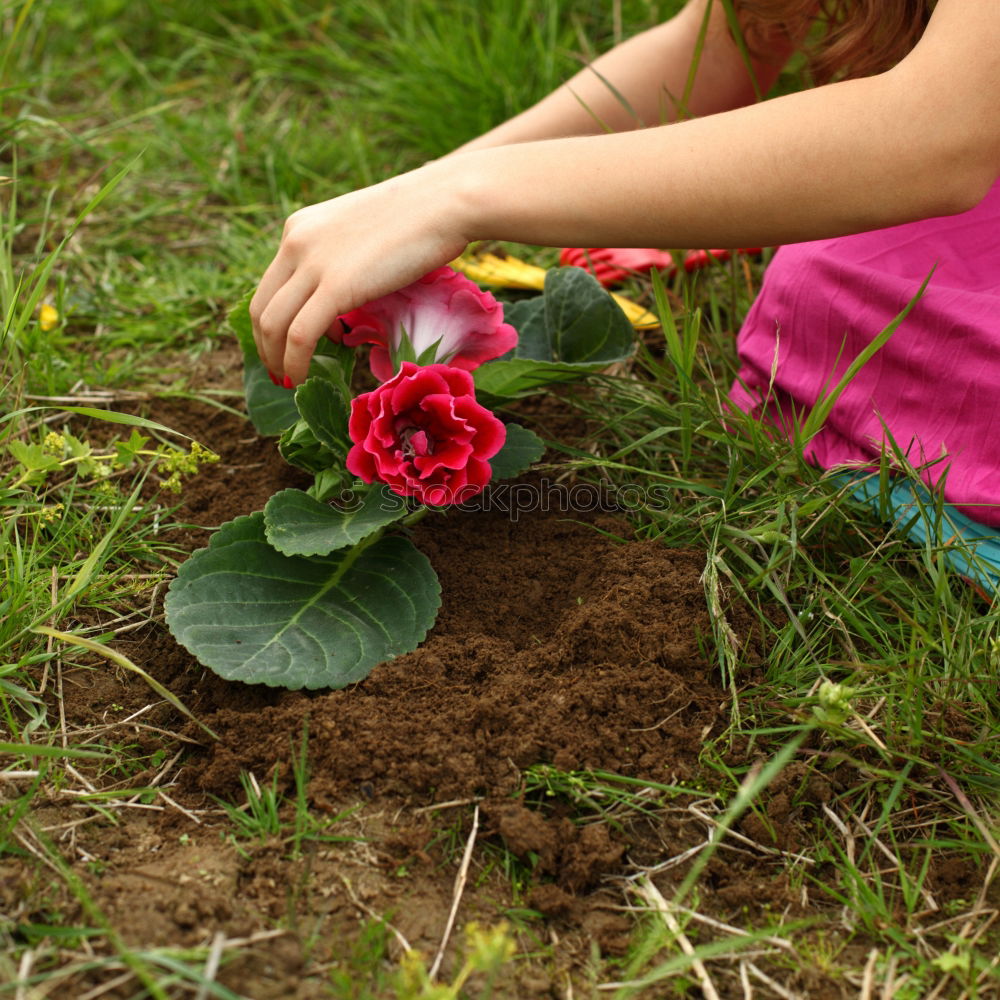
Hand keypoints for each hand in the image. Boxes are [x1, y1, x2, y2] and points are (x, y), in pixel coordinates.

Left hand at [250, 162, 469, 385]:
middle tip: (279, 373)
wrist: (445, 203)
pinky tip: (301, 379)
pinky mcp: (335, 286)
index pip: (271, 285)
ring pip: (273, 325)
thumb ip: (345, 265)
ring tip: (289, 382)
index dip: (272, 322)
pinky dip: (294, 363)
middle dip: (266, 347)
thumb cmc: (422, 218)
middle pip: (262, 307)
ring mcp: (312, 263)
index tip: (286, 348)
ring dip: (277, 361)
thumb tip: (344, 305)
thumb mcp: (365, 237)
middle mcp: (295, 242)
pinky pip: (300, 335)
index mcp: (300, 228)